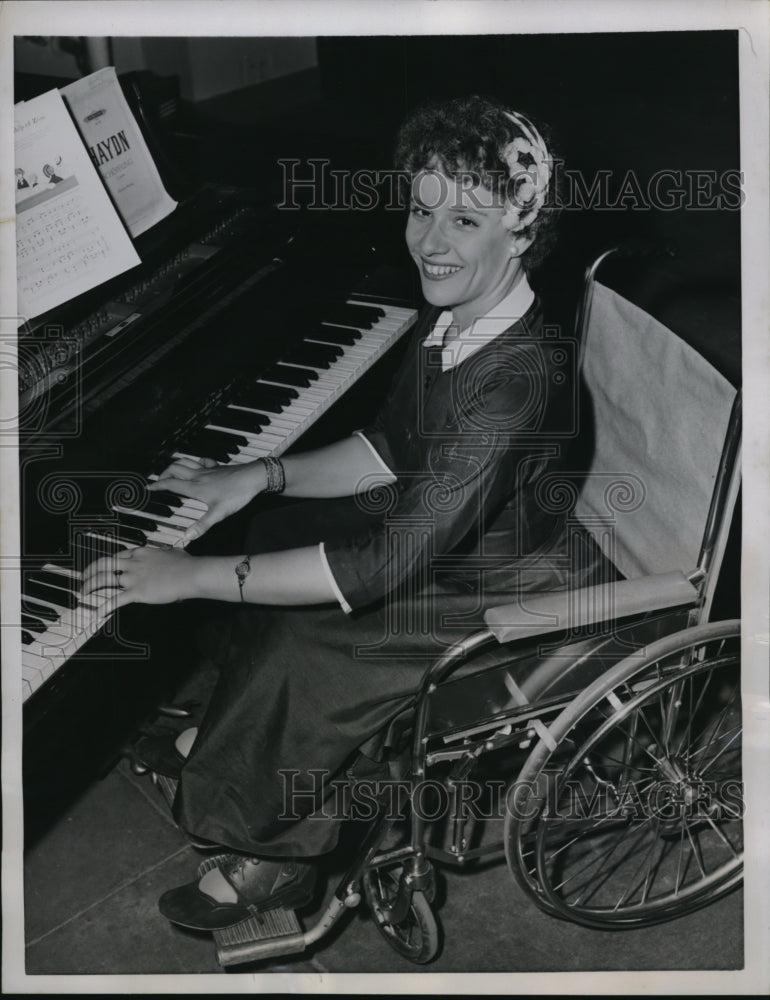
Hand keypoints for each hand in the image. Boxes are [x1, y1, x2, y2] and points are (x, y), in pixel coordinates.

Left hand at [81, 546, 196, 607]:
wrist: (191, 574)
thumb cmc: (186, 564)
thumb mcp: (174, 552)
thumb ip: (167, 553)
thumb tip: (170, 552)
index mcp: (141, 553)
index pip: (118, 555)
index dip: (108, 561)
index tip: (102, 566)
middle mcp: (133, 563)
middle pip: (104, 564)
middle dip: (90, 571)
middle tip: (83, 578)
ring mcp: (133, 578)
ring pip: (104, 580)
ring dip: (91, 586)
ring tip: (84, 593)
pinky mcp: (137, 592)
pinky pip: (116, 600)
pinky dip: (105, 607)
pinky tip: (98, 613)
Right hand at [148, 457, 266, 541]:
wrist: (254, 477)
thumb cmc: (237, 494)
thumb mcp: (219, 513)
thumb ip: (202, 525)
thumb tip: (187, 536)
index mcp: (195, 487)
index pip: (171, 484)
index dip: (157, 485)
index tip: (148, 487)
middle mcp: (199, 476)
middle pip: (175, 469)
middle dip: (164, 473)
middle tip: (159, 480)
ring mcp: (208, 470)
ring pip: (186, 462)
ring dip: (176, 464)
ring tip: (172, 471)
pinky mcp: (218, 467)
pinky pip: (203, 461)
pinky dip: (196, 462)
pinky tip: (199, 465)